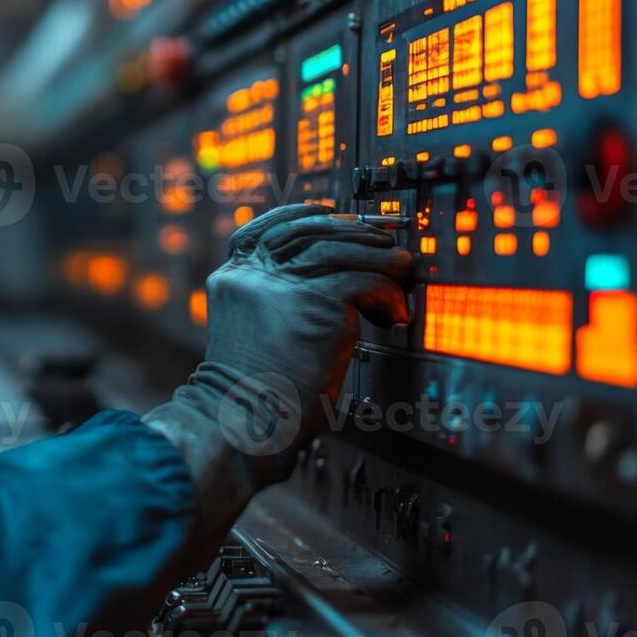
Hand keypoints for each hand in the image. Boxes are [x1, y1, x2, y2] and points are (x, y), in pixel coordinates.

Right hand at [142, 204, 411, 536]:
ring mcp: (281, 285)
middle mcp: (252, 275)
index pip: (264, 228)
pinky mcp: (315, 303)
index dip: (302, 214)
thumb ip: (279, 302)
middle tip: (385, 238)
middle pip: (306, 230)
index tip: (332, 214)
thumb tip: (336, 284)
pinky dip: (387, 293)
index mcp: (233, 279)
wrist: (244, 422)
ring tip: (403, 270)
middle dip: (352, 229)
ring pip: (339, 250)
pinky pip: (364, 281)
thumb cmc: (255, 394)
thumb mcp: (257, 333)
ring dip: (379, 258)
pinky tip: (394, 314)